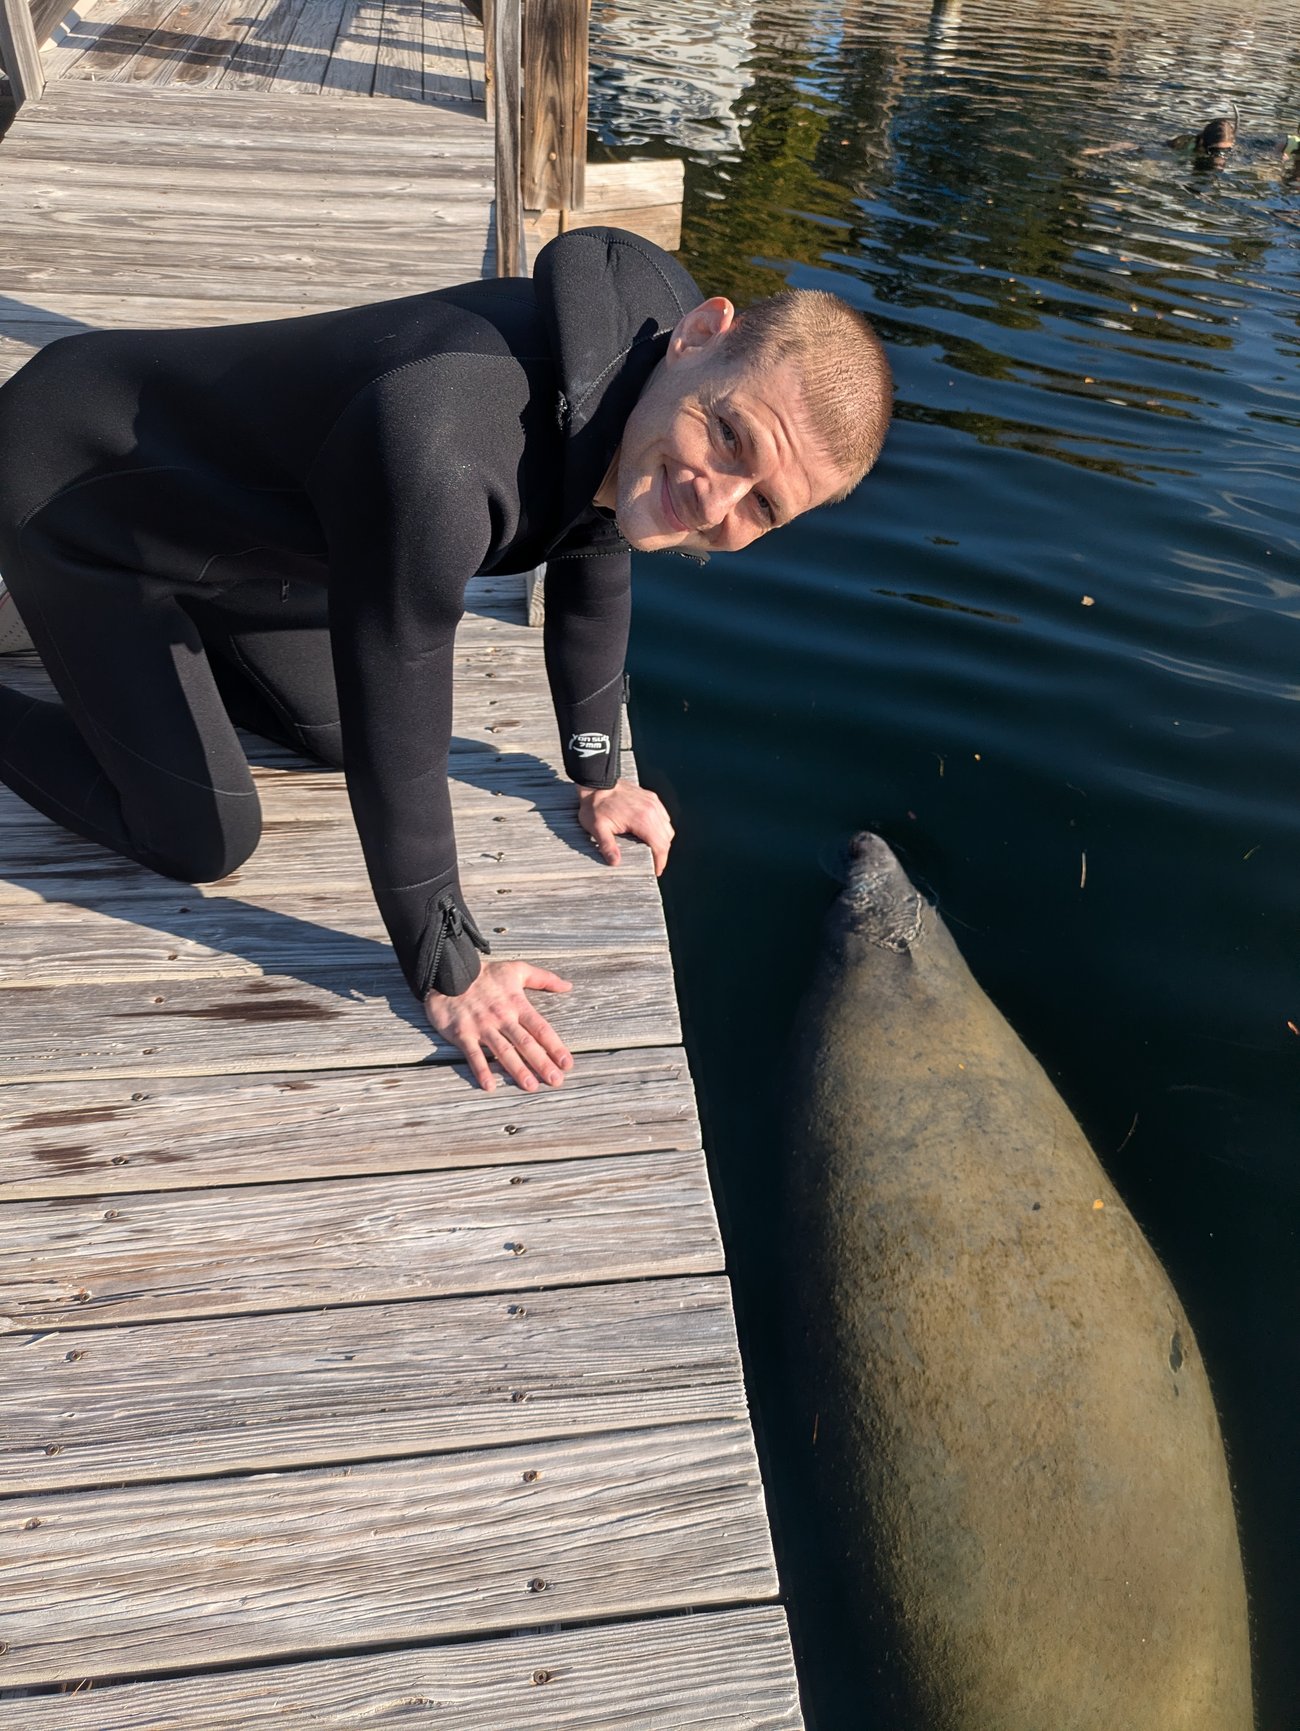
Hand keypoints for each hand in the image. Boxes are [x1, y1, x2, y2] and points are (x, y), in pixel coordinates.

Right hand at [424, 959, 573, 1091]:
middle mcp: (502, 1017)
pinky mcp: (462, 1033)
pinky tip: (490, 1086)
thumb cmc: (485, 974)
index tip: (567, 1063)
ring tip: (530, 1086)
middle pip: (525, 1043)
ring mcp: (482, 1026)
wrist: (448, 971)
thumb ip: (544, 978)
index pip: (540, 1028)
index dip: (555, 1046)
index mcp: (517, 1004)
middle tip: (555, 1081)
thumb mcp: (517, 970)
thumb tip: (568, 986)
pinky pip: (473, 1054)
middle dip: (542, 1063)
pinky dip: (481, 1070)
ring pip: (503, 1051)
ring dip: (517, 1069)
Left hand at [578, 780, 674, 874]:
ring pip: (667, 827)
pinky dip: (661, 827)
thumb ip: (607, 846)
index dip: (661, 861)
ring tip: (653, 850)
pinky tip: (652, 833)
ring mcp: (653, 803)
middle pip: (666, 838)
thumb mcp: (597, 827)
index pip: (660, 846)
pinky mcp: (651, 798)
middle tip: (655, 864)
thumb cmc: (595, 805)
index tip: (657, 871)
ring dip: (663, 840)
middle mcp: (652, 810)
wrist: (597, 782)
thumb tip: (615, 863)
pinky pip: (663, 816)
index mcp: (642, 819)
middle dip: (662, 853)